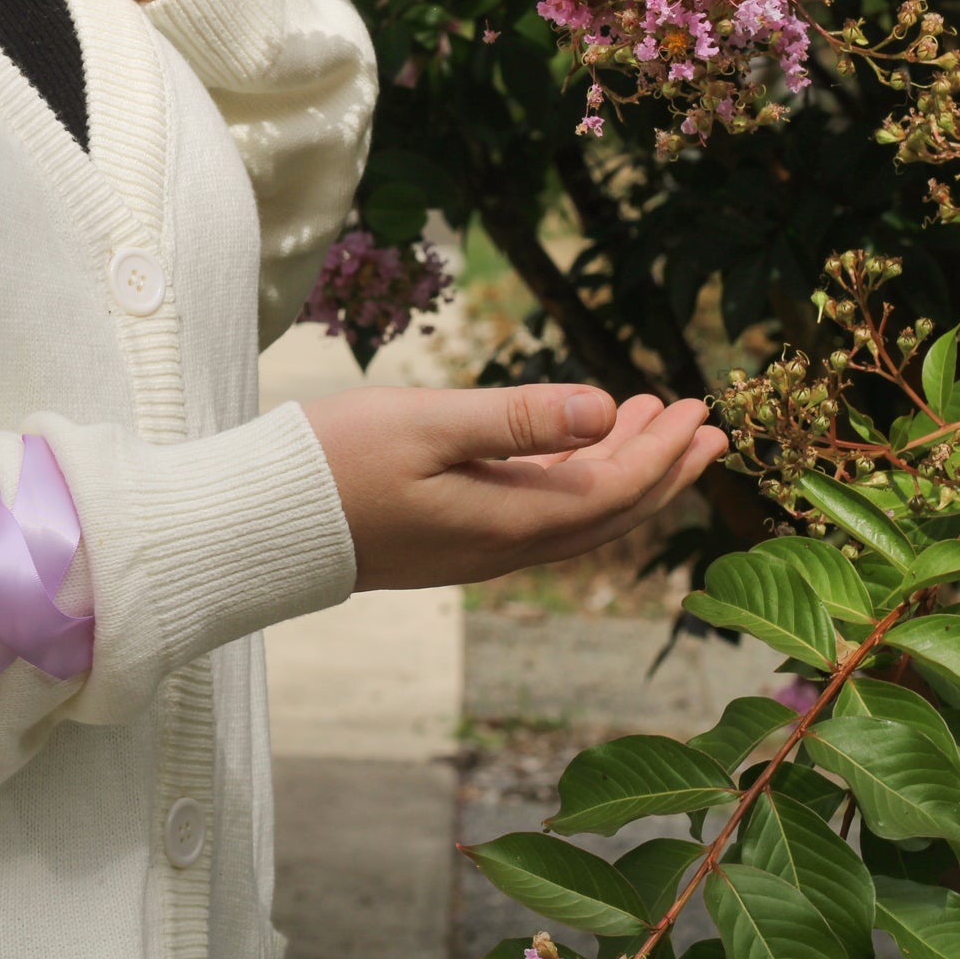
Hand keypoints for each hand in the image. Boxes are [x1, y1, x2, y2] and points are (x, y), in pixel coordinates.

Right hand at [301, 384, 727, 591]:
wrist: (258, 525)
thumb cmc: (334, 464)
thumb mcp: (427, 426)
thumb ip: (517, 418)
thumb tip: (605, 408)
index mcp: (509, 524)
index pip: (613, 491)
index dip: (662, 454)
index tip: (699, 413)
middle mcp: (503, 549)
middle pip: (607, 513)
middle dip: (659, 467)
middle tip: (702, 425)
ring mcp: (474, 550)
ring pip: (572, 514)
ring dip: (614, 467)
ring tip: (643, 420)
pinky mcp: (447, 542)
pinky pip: (536, 516)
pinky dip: (568, 478)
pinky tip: (568, 448)